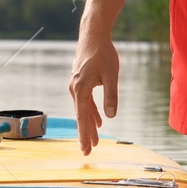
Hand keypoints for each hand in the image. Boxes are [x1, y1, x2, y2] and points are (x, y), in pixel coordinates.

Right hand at [68, 31, 118, 154]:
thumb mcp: (111, 75)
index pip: (83, 117)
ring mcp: (77, 85)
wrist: (93, 34)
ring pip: (84, 110)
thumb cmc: (103, 53)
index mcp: (80, 89)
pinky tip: (99, 121)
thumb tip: (111, 117)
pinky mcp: (81, 81)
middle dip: (86, 134)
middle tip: (88, 153)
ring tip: (95, 141)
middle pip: (82, 116)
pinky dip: (92, 112)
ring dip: (90, 125)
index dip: (85, 134)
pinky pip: (86, 102)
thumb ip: (111, 96)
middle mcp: (75, 89)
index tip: (86, 149)